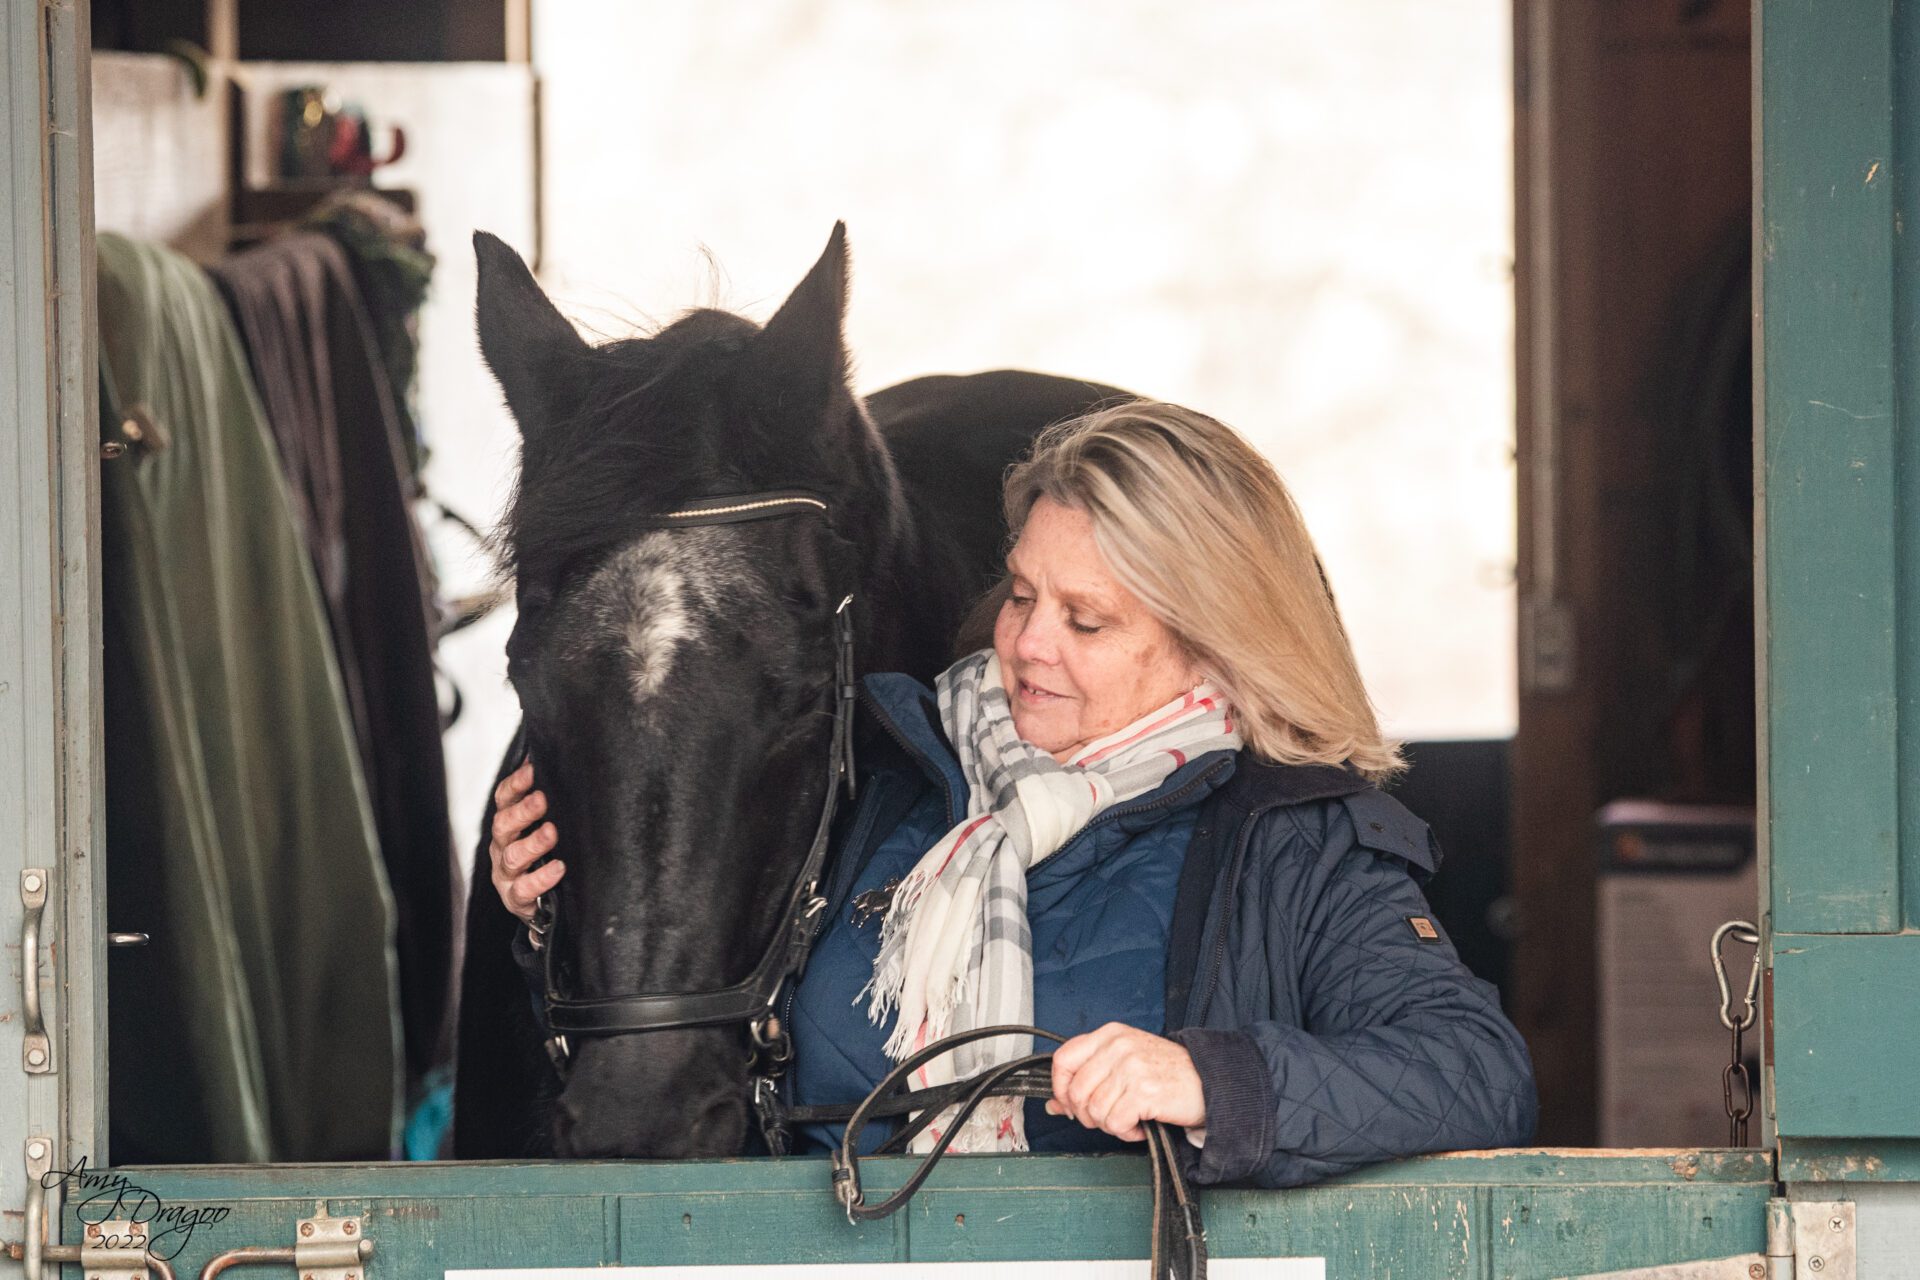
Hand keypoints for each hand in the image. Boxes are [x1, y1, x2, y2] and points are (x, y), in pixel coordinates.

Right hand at [489, 758, 564, 923]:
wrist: (538, 905)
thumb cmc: (541, 858)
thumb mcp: (541, 826)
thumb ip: (545, 800)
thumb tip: (551, 762)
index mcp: (508, 825)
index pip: (504, 798)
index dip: (516, 783)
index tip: (533, 770)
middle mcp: (502, 847)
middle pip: (503, 825)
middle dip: (523, 811)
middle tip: (542, 800)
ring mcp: (506, 874)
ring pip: (512, 857)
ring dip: (532, 843)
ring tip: (552, 833)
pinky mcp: (515, 898)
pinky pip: (524, 889)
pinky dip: (541, 879)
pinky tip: (558, 868)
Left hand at [1045, 1022, 1205, 1141]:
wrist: (1209, 1081)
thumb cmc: (1167, 1073)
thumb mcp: (1125, 1063)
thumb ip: (1089, 1078)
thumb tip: (1055, 1104)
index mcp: (1110, 1034)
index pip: (1063, 1059)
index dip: (1060, 1088)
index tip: (1070, 1104)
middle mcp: (1117, 1046)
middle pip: (1076, 1091)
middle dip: (1086, 1115)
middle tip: (1107, 1118)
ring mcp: (1130, 1068)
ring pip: (1094, 1110)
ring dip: (1109, 1125)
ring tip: (1128, 1120)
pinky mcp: (1143, 1091)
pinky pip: (1115, 1122)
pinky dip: (1125, 1133)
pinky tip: (1139, 1126)